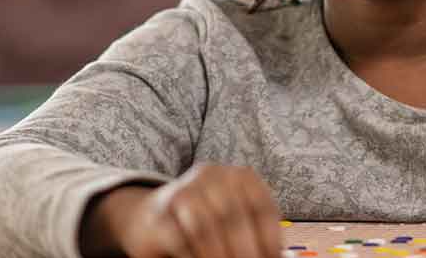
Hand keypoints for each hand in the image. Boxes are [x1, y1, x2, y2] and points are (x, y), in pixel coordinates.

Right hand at [79, 163, 282, 257]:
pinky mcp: (160, 214)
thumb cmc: (201, 222)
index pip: (261, 207)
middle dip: (245, 251)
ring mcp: (183, 191)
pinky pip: (179, 238)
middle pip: (234, 216)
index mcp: (240, 176)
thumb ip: (253, 236)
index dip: (269, 239)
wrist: (149, 218)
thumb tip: (277, 257)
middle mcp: (213, 176)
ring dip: (219, 255)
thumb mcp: (232, 222)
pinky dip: (195, 256)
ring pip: (205, 225)